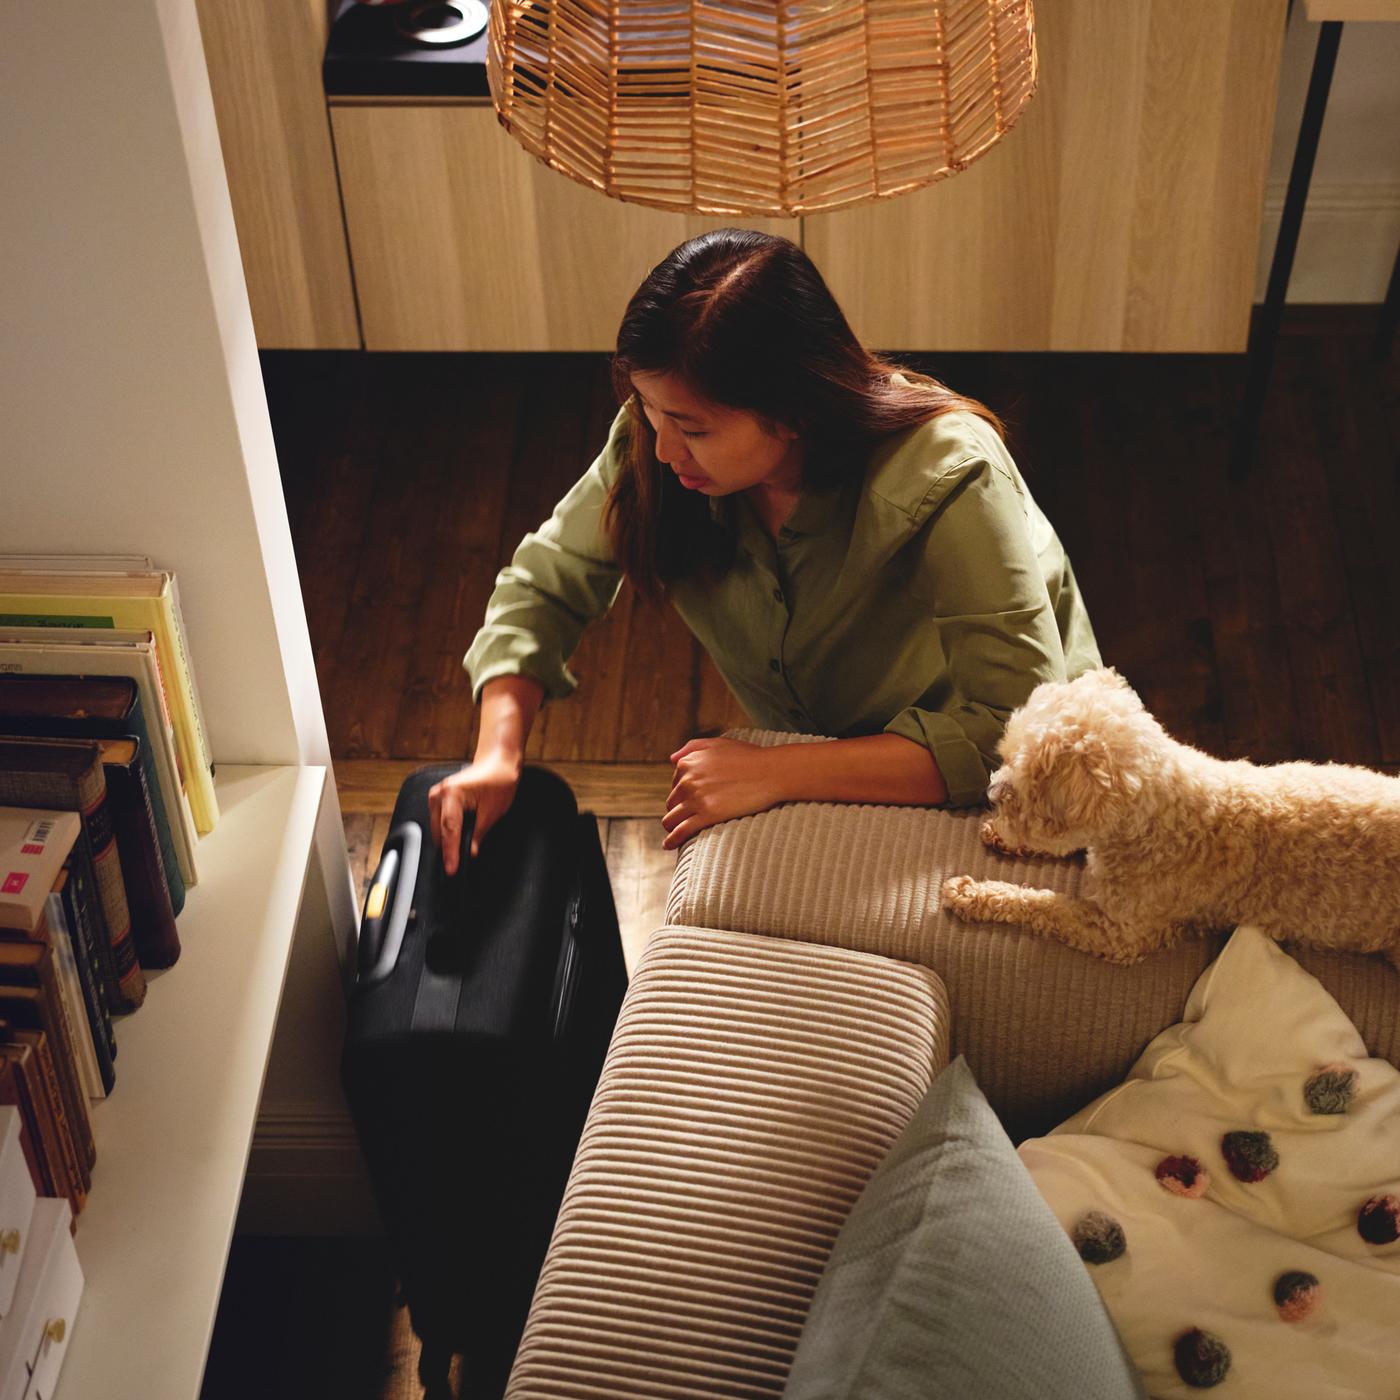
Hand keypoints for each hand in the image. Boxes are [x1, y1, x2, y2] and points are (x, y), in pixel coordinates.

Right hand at [428, 751, 520, 874]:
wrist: (497, 763)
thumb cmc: (498, 781)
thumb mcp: (492, 812)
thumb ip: (478, 834)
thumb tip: (469, 852)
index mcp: (452, 794)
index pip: (449, 830)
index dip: (451, 853)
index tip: (451, 869)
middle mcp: (439, 793)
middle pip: (439, 831)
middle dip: (448, 848)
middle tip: (459, 864)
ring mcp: (436, 795)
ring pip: (437, 828)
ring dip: (448, 839)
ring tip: (463, 846)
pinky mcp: (438, 798)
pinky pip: (439, 821)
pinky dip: (447, 831)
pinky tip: (458, 836)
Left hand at [661, 738, 782, 849]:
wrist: (771, 772)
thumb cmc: (749, 757)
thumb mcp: (718, 743)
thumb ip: (692, 747)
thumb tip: (671, 759)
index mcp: (688, 763)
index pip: (675, 783)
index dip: (683, 793)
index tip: (691, 800)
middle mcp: (687, 780)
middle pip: (672, 802)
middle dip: (678, 809)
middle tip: (687, 817)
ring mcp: (696, 798)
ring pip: (671, 818)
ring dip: (671, 826)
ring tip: (673, 834)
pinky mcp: (707, 815)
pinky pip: (681, 831)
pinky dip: (672, 840)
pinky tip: (669, 845)